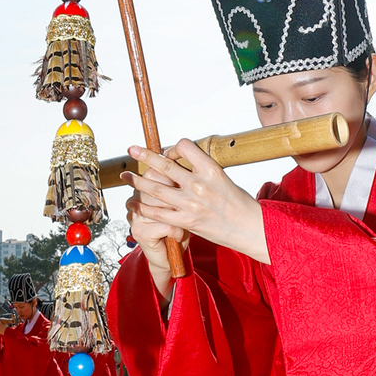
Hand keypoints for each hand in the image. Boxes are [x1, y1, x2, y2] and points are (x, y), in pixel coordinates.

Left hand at [125, 141, 267, 263]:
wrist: (249, 228)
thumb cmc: (239, 203)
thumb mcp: (222, 179)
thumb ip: (201, 172)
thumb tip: (182, 166)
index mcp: (211, 169)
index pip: (184, 146)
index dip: (173, 147)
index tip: (169, 153)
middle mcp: (199, 184)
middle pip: (165, 165)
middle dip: (145, 156)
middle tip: (132, 150)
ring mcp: (191, 204)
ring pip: (156, 188)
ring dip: (137, 181)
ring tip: (125, 176)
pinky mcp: (186, 221)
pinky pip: (158, 212)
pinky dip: (143, 207)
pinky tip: (133, 204)